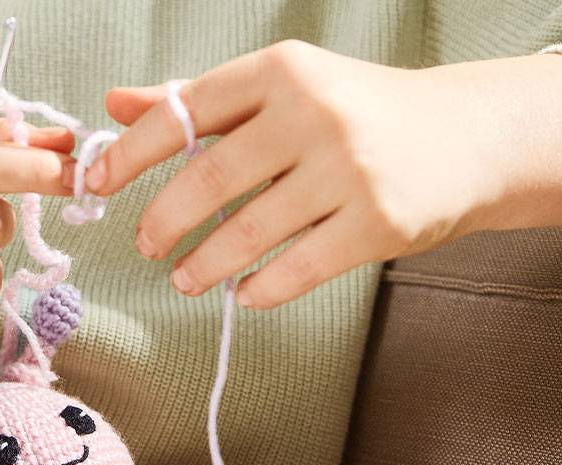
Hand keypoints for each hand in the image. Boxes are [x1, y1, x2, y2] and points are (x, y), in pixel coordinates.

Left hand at [88, 41, 561, 308]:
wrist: (466, 137)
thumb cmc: (358, 114)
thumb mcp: (283, 88)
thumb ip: (200, 99)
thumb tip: (117, 103)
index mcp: (281, 71)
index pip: (184, 112)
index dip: (129, 153)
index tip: (95, 184)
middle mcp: (313, 113)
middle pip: (207, 178)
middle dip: (163, 222)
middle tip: (146, 246)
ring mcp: (348, 169)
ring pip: (247, 232)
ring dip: (203, 266)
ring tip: (184, 280)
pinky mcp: (377, 222)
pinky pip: (295, 270)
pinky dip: (259, 291)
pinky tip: (242, 295)